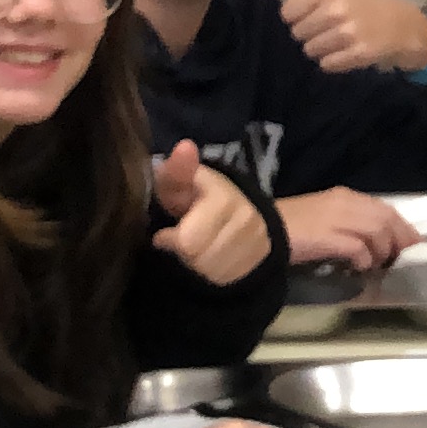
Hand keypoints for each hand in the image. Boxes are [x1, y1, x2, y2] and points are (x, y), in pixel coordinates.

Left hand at [149, 144, 272, 285]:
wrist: (238, 214)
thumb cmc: (194, 198)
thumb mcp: (178, 183)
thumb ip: (178, 170)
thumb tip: (185, 147)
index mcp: (225, 197)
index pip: (187, 241)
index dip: (170, 240)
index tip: (165, 234)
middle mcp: (247, 219)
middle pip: (198, 258)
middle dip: (182, 254)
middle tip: (180, 243)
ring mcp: (257, 243)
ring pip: (211, 272)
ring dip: (195, 266)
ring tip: (194, 251)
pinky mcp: (261, 262)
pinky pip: (225, 280)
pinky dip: (210, 275)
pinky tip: (208, 262)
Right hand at [278, 186, 418, 269]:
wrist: (260, 229)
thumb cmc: (288, 226)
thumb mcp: (323, 218)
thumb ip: (347, 225)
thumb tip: (370, 245)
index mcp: (344, 196)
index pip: (384, 208)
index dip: (403, 227)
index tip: (413, 244)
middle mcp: (345, 203)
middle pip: (387, 218)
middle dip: (400, 240)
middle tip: (404, 259)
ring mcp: (337, 218)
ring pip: (377, 231)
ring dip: (381, 251)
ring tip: (376, 266)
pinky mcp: (328, 236)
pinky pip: (358, 248)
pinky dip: (363, 259)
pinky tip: (357, 268)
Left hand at [282, 0, 426, 73]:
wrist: (404, 25)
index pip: (289, 12)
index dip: (299, 15)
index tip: (317, 11)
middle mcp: (337, 9)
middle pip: (299, 33)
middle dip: (312, 33)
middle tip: (331, 27)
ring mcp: (349, 33)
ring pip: (311, 51)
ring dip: (322, 49)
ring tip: (339, 39)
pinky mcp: (359, 54)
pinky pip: (327, 65)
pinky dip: (335, 62)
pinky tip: (348, 51)